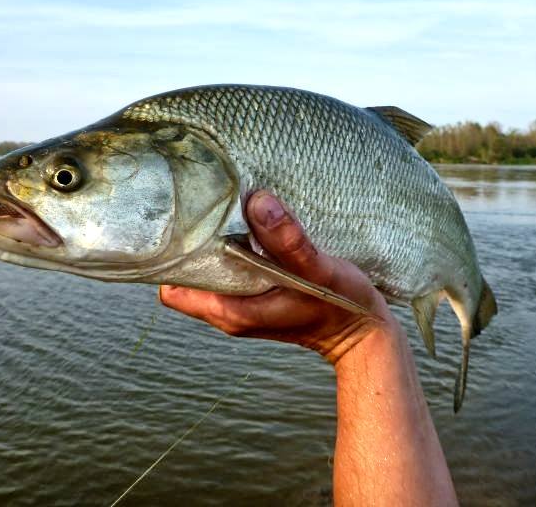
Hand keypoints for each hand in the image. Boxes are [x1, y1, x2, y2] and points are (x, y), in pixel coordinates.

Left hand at [159, 190, 396, 363]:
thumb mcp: (317, 271)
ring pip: (207, 270)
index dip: (174, 255)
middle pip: (185, 275)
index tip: (187, 222)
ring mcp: (240, 303)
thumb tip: (256, 202)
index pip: (173, 287)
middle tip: (206, 206)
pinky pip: (227, 269)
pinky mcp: (254, 294)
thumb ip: (287, 241)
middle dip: (190, 242)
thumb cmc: (340, 306)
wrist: (362, 334)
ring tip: (225, 210)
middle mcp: (227, 311)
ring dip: (211, 243)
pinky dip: (231, 248)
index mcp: (230, 311)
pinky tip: (247, 224)